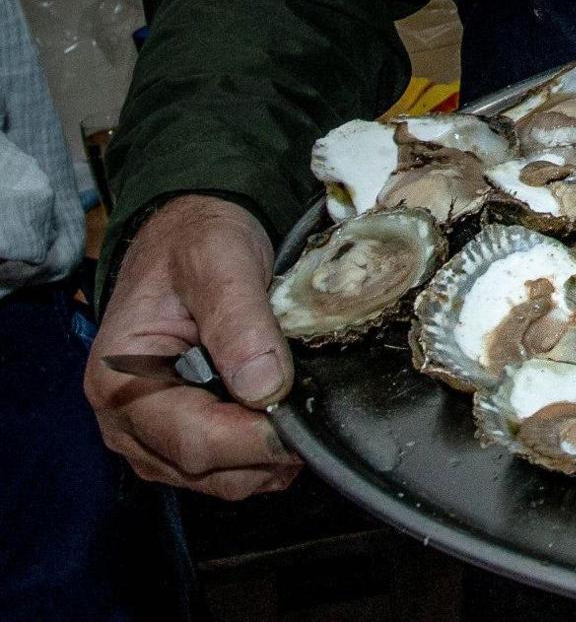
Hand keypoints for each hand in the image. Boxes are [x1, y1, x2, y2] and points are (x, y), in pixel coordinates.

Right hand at [84, 193, 300, 499]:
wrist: (185, 234)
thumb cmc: (195, 241)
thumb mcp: (219, 260)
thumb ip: (239, 320)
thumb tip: (266, 388)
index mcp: (121, 380)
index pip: (192, 438)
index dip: (253, 441)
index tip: (304, 425)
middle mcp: (123, 421)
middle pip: (201, 468)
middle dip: (263, 453)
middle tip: (317, 419)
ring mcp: (147, 434)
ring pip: (213, 478)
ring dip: (263, 458)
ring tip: (302, 413)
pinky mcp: (173, 434)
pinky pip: (216, 466)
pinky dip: (255, 453)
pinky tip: (282, 415)